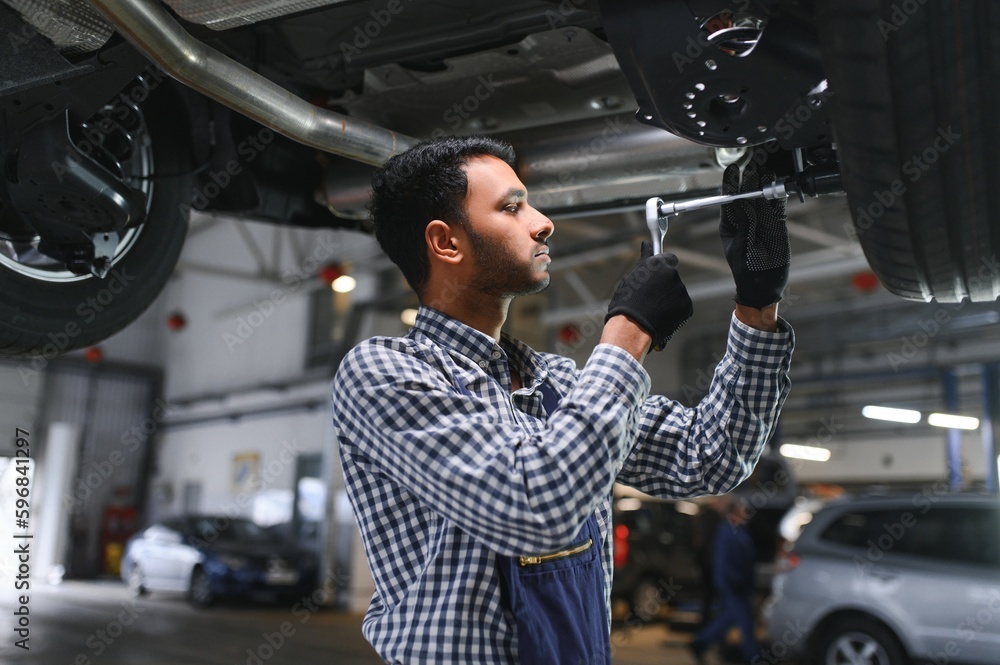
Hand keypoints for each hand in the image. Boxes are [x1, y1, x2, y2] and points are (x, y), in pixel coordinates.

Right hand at [605, 241, 692, 350]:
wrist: (633, 328)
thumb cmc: (627, 302)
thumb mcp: (632, 277)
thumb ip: (645, 260)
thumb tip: (647, 243)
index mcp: (660, 264)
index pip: (669, 258)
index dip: (662, 267)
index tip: (655, 275)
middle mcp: (674, 275)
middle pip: (672, 277)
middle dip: (663, 284)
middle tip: (649, 296)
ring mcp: (682, 292)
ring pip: (676, 292)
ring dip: (668, 298)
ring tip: (652, 309)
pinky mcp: (687, 307)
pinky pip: (681, 305)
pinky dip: (673, 310)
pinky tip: (660, 316)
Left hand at [720, 160, 789, 307]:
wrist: (764, 283)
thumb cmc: (747, 268)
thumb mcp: (741, 246)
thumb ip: (744, 224)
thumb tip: (740, 201)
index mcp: (729, 222)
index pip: (728, 197)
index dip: (730, 182)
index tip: (732, 169)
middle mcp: (745, 217)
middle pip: (746, 192)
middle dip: (749, 179)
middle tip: (753, 168)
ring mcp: (761, 218)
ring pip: (763, 196)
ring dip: (765, 184)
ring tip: (767, 173)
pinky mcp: (776, 221)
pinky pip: (777, 205)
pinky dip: (778, 195)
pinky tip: (779, 185)